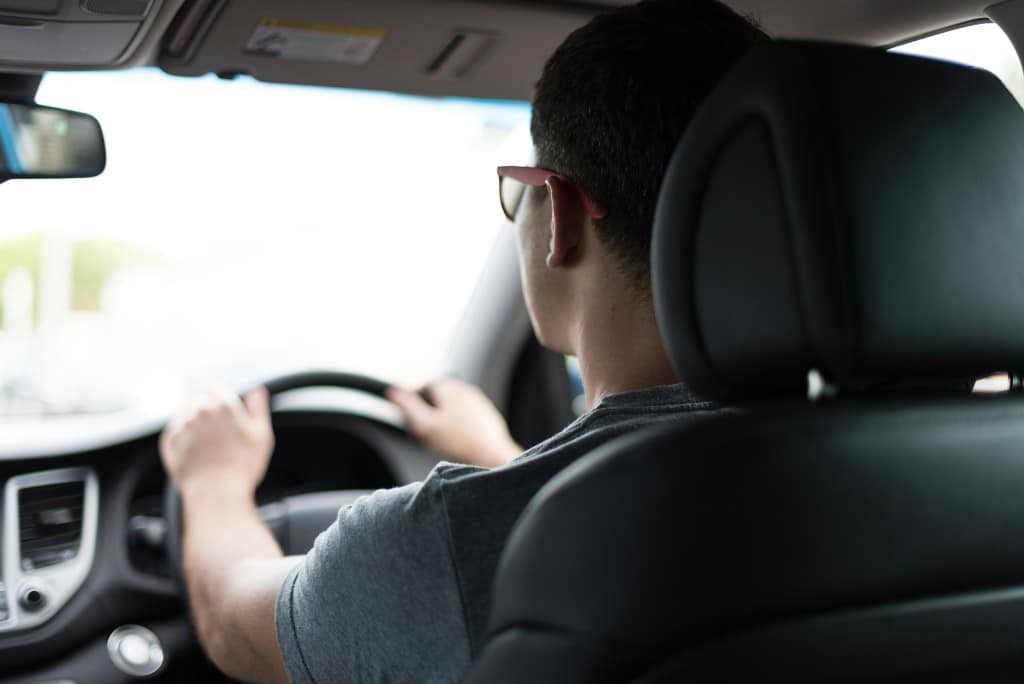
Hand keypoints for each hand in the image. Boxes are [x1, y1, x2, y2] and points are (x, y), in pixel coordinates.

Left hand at [160, 387, 274, 499]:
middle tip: (221, 434)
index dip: (223, 400)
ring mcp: (181, 427)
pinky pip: (174, 433)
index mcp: (221, 405)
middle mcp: (198, 411)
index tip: (228, 415)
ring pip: (186, 416)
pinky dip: (183, 439)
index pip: (217, 389)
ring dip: (195, 425)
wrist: (216, 495)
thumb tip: (257, 391)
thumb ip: (258, 408)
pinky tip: (196, 452)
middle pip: (200, 401)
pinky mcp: (170, 444)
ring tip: (209, 447)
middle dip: (208, 412)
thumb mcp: (262, 435)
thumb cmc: (242, 468)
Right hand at [387, 378, 520, 467]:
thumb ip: (408, 406)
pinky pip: (464, 417)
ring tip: (435, 437)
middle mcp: (466, 391)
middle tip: (418, 426)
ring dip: (440, 417)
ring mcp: (478, 404)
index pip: (424, 382)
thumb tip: (395, 392)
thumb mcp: (426, 425)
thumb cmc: (461, 444)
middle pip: (438, 395)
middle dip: (426, 407)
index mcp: (450, 389)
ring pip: (451, 406)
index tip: (400, 401)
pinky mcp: (486, 418)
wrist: (493, 459)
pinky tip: (453, 442)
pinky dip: (455, 425)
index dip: (409, 392)